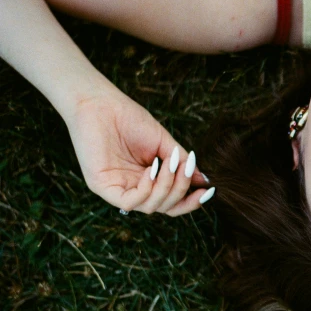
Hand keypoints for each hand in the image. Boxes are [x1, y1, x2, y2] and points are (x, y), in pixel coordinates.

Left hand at [63, 86, 212, 215]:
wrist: (101, 103)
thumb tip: (203, 180)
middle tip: (186, 168)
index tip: (209, 191)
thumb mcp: (163, 143)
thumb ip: (181, 163)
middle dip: (182, 191)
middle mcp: (133, 189)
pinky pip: (130, 202)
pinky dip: (147, 189)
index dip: (191, 201)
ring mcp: (118, 189)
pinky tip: (152, 169)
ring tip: (169, 163)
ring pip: (150, 207)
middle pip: (165, 207)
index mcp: (148, 181)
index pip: (171, 203)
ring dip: (167, 187)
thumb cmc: (130, 119)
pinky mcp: (103, 187)